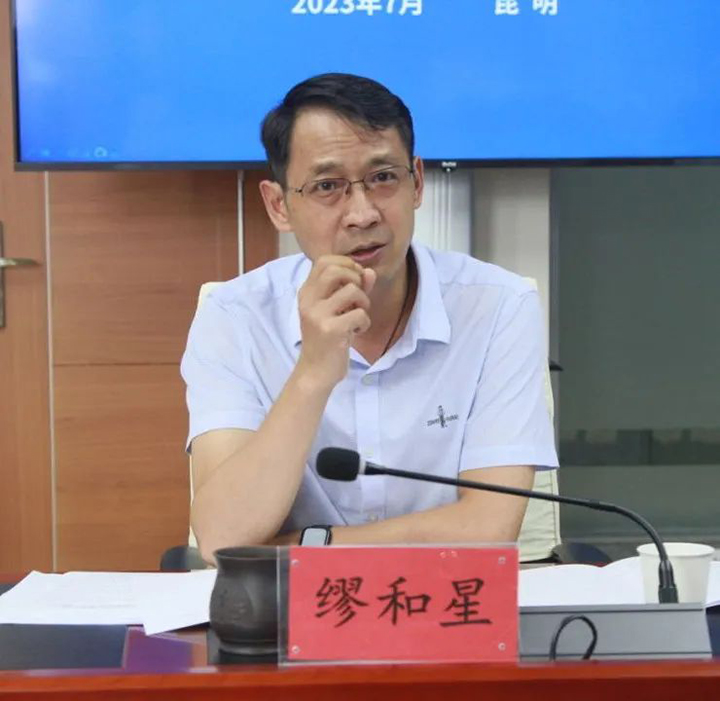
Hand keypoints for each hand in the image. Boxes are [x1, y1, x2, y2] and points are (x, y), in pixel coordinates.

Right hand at [295, 255, 375, 389]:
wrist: (315, 372)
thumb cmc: (327, 339)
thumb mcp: (337, 310)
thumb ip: (353, 289)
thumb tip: (369, 271)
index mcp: (307, 292)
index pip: (324, 261)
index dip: (346, 264)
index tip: (355, 280)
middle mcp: (308, 300)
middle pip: (335, 269)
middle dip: (355, 278)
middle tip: (358, 297)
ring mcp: (318, 315)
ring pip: (352, 290)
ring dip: (364, 302)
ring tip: (358, 317)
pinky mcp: (330, 330)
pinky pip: (359, 314)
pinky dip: (364, 323)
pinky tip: (355, 332)